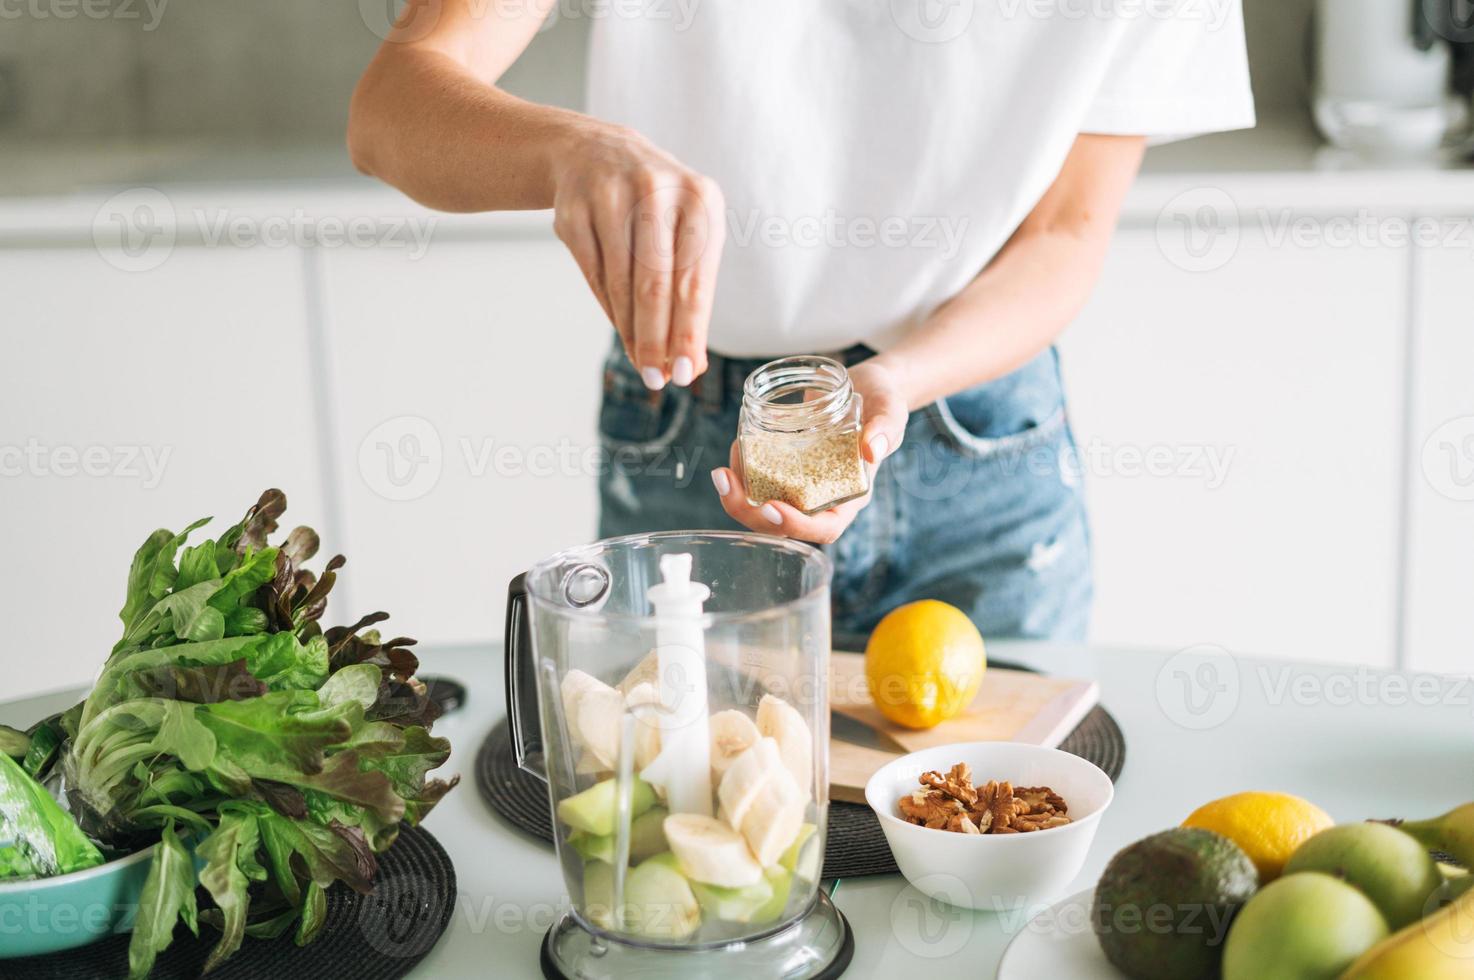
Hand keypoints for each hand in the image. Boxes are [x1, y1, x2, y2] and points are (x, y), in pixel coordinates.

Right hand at [551, 123, 725, 389]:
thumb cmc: (657, 207)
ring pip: (621, 282)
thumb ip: (693, 290)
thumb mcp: (687, 231)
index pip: (694, 278)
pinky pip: (593, 273)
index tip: (687, 372)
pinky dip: (609, 308)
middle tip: (657, 379)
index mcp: (699, 198)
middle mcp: (656, 191)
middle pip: (655, 283)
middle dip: (656, 338)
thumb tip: (691, 361)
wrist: (597, 153)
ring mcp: (610, 196)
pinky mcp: (573, 210)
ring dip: (631, 330)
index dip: (689, 329)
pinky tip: (621, 328)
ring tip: (640, 362)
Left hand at [710, 359, 909, 543]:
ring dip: (738, 497)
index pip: (823, 528)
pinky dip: (743, 474)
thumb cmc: (883, 401)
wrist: (866, 386)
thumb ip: (885, 427)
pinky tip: (736, 451)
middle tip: (725, 483)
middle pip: (783, 525)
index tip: (772, 507)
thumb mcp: (890, 410)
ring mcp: (802, 485)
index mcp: (850, 496)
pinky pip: (760, 482)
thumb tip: (873, 448)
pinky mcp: (787, 468)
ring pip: (764, 508)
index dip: (796, 525)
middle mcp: (823, 498)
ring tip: (721, 472)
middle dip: (749, 512)